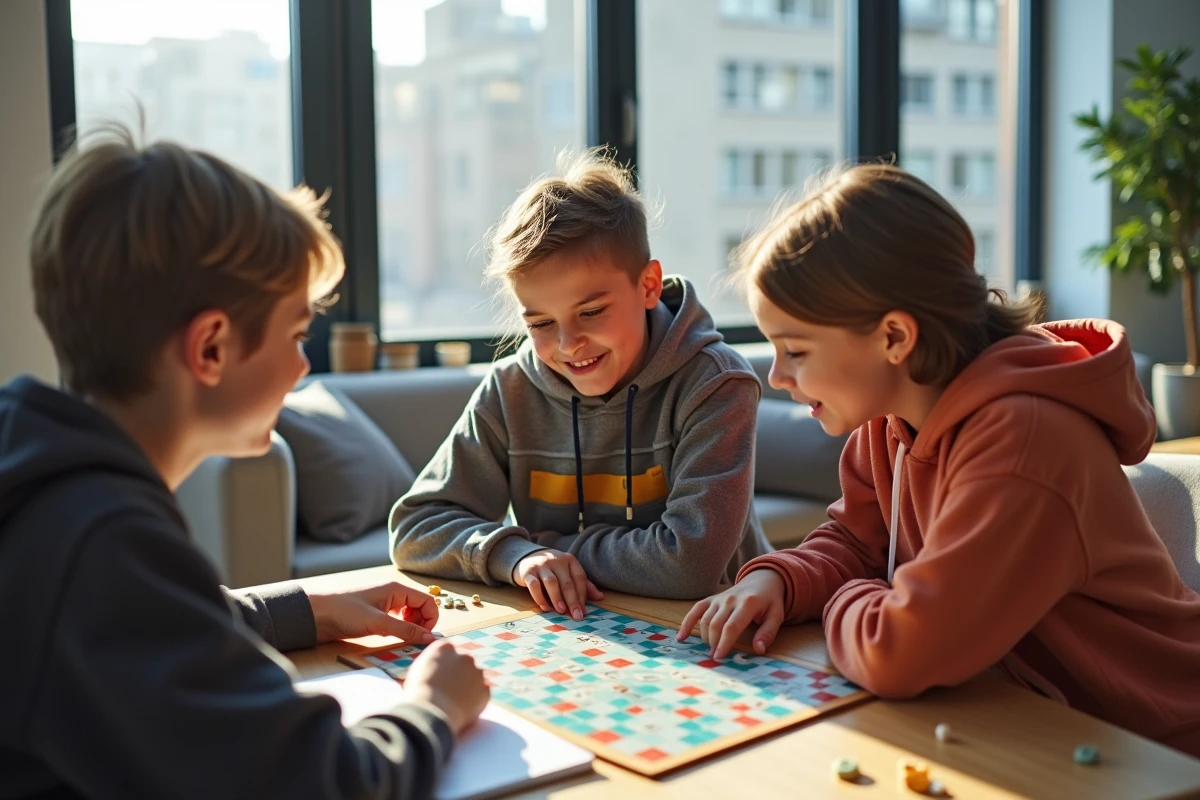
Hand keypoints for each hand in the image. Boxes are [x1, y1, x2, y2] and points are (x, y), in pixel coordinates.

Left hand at [307, 581, 438, 644]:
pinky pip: (396, 621)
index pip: (427, 600)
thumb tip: (429, 638)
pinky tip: (393, 638)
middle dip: (422, 624)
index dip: (431, 618)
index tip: (425, 636)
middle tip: (414, 640)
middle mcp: (392, 595)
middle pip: (420, 607)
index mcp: (396, 589)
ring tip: (404, 640)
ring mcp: (383, 605)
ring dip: (411, 628)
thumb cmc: (344, 612)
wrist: (314, 615)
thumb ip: (405, 630)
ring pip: (408, 615)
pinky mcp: (374, 616)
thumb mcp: (377, 622)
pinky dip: (400, 630)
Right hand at [404, 640, 489, 734]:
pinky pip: (481, 694)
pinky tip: (462, 708)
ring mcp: (477, 673)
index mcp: (445, 648)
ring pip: (474, 678)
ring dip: (468, 686)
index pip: (448, 651)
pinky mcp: (485, 690)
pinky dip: (475, 700)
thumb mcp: (418, 670)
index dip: (443, 665)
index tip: (440, 675)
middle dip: (458, 674)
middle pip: (464, 663)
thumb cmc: (418, 692)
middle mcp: (464, 656)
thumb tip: (434, 669)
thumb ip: (431, 664)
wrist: (431, 710)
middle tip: (448, 689)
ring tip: (454, 702)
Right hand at [512, 549, 602, 619]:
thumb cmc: (553, 569)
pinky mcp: (528, 572)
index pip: (579, 578)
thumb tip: (600, 597)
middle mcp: (556, 560)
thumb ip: (583, 584)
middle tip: (577, 616)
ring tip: (562, 611)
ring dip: (557, 598)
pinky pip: (534, 585)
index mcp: (569, 560)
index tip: (584, 611)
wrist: (527, 557)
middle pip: (567, 582)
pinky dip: (539, 597)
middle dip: (573, 601)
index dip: (583, 595)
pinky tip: (545, 608)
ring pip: (552, 582)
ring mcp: (541, 565)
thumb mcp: (568, 572)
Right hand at [677, 570, 786, 659]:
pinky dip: (687, 623)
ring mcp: (719, 598)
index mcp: (747, 603)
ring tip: (711, 650)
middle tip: (716, 657)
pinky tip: (681, 637)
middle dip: (713, 643)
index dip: (724, 643)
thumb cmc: (770, 601)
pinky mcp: (711, 599)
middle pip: (715, 624)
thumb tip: (759, 649)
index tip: (719, 657)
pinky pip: (696, 610)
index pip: (731, 626)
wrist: (761, 580)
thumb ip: (768, 632)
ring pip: (705, 620)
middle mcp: (730, 599)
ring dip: (705, 638)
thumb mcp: (777, 615)